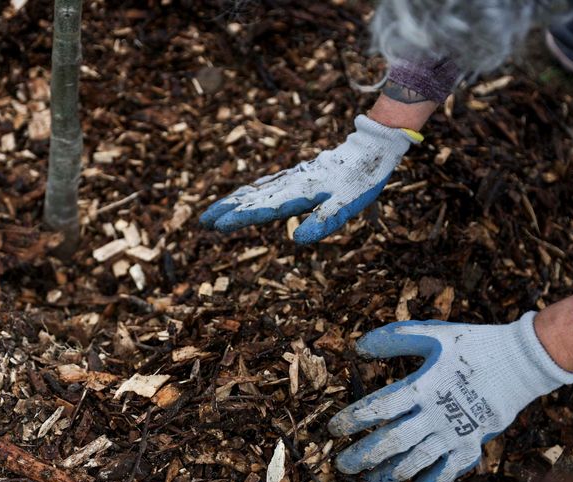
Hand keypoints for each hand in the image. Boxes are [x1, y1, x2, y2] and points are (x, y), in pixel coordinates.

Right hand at [199, 115, 419, 243]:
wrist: (370, 150)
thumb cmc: (362, 181)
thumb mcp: (350, 204)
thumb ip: (324, 220)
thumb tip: (297, 241)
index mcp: (300, 192)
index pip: (264, 208)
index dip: (240, 218)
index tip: (217, 226)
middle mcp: (291, 184)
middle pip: (253, 199)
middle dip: (227, 210)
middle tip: (202, 222)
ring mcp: (292, 178)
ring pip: (256, 190)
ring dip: (234, 201)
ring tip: (213, 211)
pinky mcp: (296, 175)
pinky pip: (267, 184)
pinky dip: (250, 192)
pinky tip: (243, 196)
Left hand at [328, 312, 572, 481]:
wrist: (522, 360)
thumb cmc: (472, 344)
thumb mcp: (431, 334)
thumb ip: (393, 340)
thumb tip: (358, 348)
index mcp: (423, 386)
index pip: (379, 408)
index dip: (353, 420)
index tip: (333, 429)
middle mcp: (436, 413)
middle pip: (392, 441)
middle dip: (363, 456)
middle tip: (342, 465)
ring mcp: (455, 432)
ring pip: (416, 461)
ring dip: (388, 474)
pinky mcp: (473, 444)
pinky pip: (449, 471)